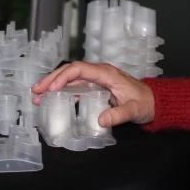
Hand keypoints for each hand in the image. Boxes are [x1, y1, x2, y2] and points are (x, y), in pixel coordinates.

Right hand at [31, 61, 154, 126]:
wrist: (153, 102)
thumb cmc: (145, 103)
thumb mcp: (134, 110)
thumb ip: (119, 115)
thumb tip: (100, 120)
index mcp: (106, 73)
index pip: (79, 69)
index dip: (63, 77)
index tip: (51, 89)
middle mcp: (99, 73)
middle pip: (70, 71)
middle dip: (51, 80)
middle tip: (36, 91)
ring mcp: (96, 79)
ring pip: (70, 78)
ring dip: (53, 85)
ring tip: (37, 96)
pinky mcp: (95, 87)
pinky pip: (75, 86)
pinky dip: (62, 92)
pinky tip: (51, 100)